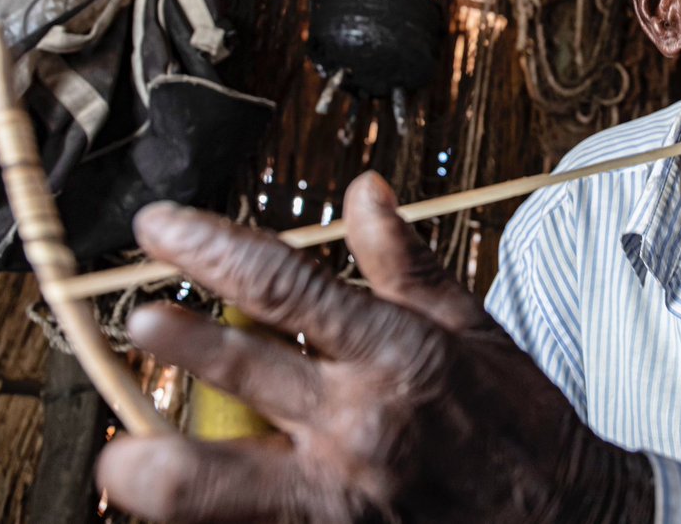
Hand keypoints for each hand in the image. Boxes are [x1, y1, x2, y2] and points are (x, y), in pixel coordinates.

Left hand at [96, 172, 654, 522]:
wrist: (561, 519)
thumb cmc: (517, 419)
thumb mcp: (470, 324)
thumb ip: (403, 260)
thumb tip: (363, 191)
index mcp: (394, 351)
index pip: (283, 285)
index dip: (209, 248)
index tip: (160, 226)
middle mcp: (357, 419)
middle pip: (235, 369)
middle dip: (171, 338)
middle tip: (137, 319)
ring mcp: (337, 491)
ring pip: (209, 482)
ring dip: (149, 463)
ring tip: (119, 450)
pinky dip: (198, 514)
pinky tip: (178, 498)